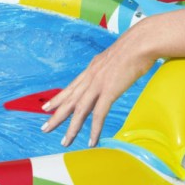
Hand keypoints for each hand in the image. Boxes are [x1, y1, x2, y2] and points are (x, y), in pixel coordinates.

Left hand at [41, 28, 154, 146]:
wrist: (140, 43)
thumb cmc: (134, 48)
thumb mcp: (115, 58)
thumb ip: (109, 68)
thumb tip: (111, 72)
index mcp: (91, 70)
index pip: (71, 87)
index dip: (58, 98)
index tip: (46, 107)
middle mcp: (90, 77)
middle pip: (69, 100)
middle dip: (56, 116)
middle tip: (44, 128)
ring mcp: (98, 84)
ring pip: (79, 110)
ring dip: (71, 128)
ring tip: (65, 141)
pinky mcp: (109, 91)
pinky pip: (99, 114)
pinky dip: (94, 129)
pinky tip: (91, 141)